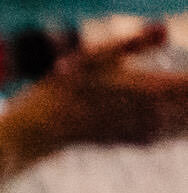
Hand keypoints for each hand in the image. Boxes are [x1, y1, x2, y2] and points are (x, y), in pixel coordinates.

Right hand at [17, 24, 187, 146]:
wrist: (44, 127)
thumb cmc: (68, 84)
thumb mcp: (99, 54)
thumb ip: (137, 43)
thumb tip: (164, 27)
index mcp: (156, 90)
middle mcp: (159, 115)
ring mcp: (151, 131)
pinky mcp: (142, 140)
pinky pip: (179, 131)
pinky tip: (186, 117)